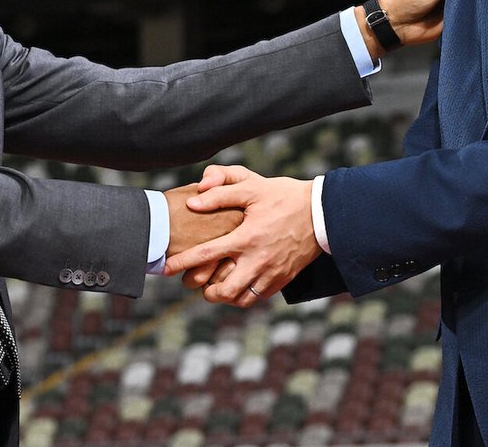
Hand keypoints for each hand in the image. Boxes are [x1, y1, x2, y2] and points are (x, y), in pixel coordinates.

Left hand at [163, 165, 320, 307]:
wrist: (322, 213)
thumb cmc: (284, 196)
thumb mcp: (252, 187)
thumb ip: (220, 192)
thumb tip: (193, 201)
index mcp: (246, 237)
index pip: (206, 255)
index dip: (182, 262)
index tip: (165, 269)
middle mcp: (257, 260)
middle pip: (223, 290)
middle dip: (204, 291)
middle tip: (194, 283)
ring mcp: (271, 273)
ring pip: (240, 299)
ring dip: (223, 296)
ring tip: (214, 287)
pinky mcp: (283, 280)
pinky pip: (257, 297)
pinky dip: (243, 296)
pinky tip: (236, 285)